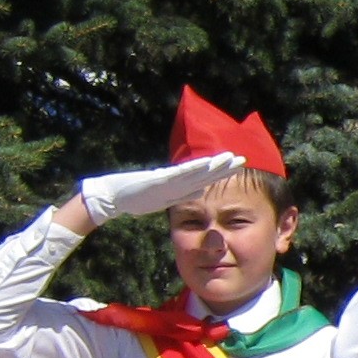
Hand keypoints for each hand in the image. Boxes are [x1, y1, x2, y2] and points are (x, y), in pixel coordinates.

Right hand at [80, 152, 255, 223]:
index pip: (206, 178)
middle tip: (244, 159)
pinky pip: (179, 174)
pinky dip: (193, 169)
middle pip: (205, 172)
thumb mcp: (166, 199)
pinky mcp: (159, 180)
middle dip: (224, 166)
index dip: (223, 172)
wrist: (114, 196)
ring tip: (230, 157)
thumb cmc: (138, 198)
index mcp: (179, 185)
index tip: (239, 167)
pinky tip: (206, 164)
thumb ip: (183, 195)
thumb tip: (200, 191)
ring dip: (213, 164)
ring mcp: (168, 179)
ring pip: (196, 171)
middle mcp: (176, 179)